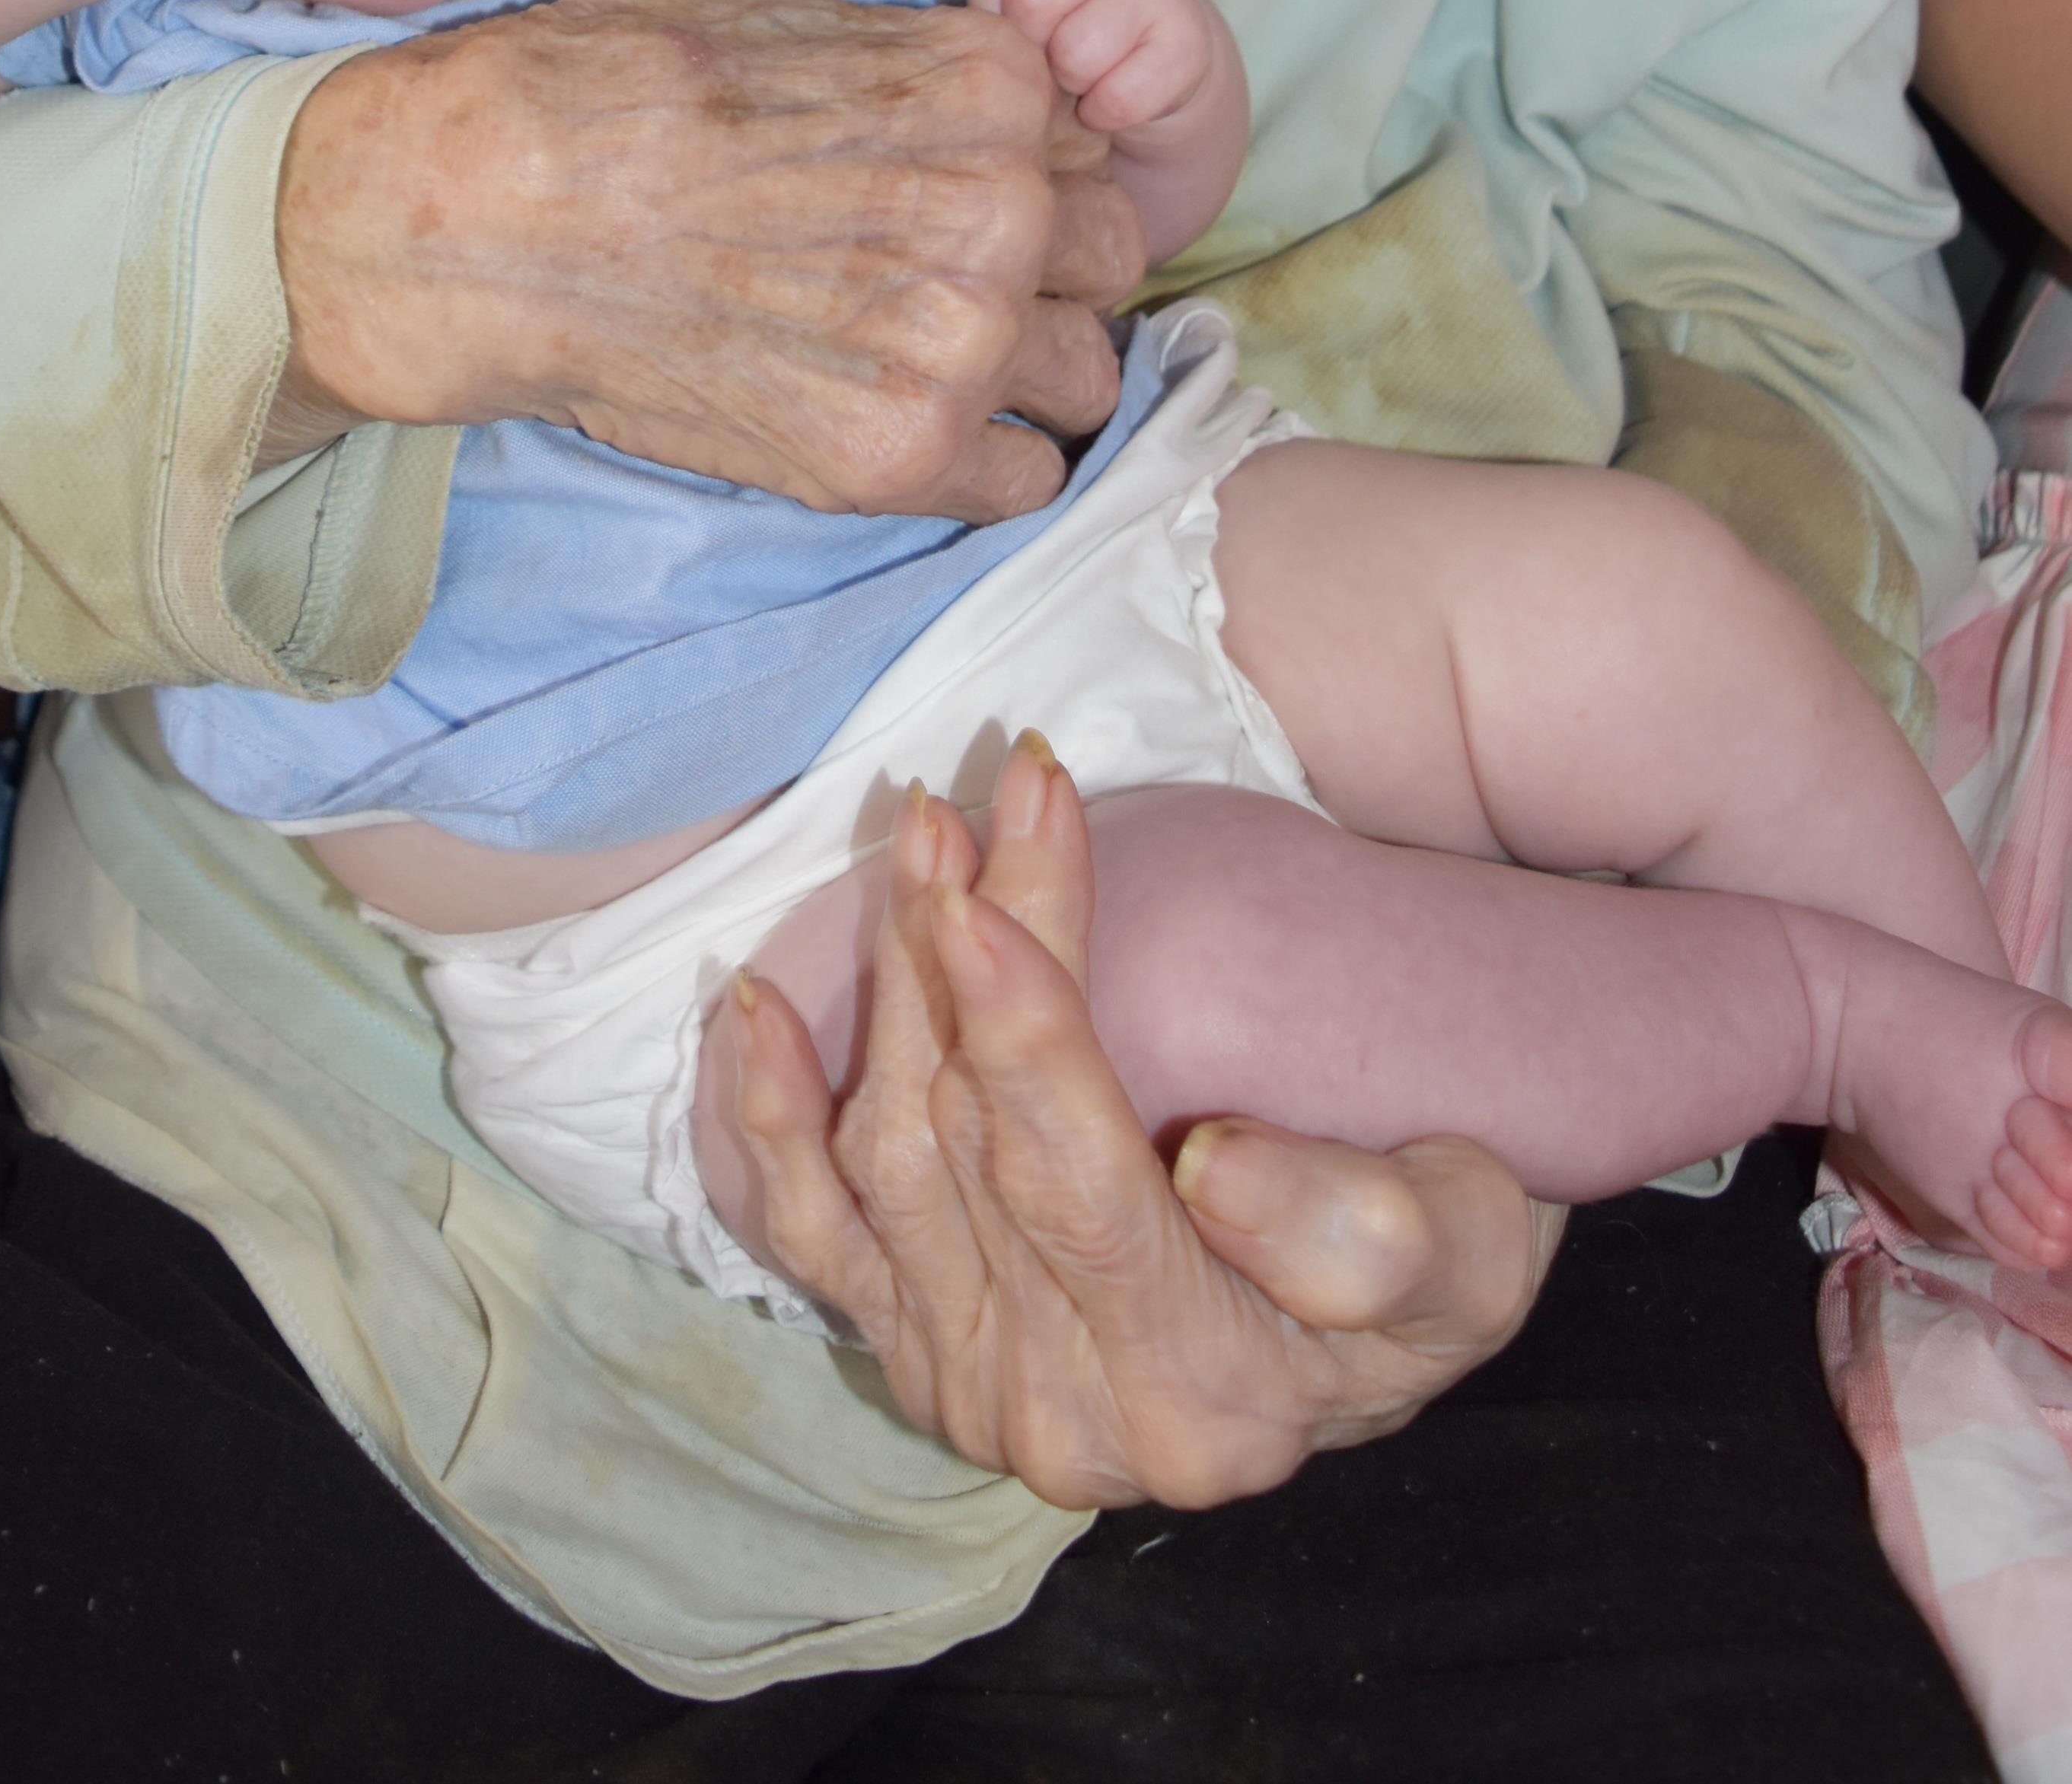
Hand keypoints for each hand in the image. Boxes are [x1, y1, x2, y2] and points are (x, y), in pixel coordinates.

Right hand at [273, 0, 1147, 518]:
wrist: (492, 217)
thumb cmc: (612, 89)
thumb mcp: (780, 14)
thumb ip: (899, 58)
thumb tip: (945, 81)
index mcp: (990, 85)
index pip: (1086, 146)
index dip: (1027, 175)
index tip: (957, 202)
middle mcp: (1004, 208)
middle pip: (1105, 260)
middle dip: (1043, 273)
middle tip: (943, 286)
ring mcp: (960, 338)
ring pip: (1082, 374)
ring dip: (1020, 372)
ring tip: (921, 362)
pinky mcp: (901, 453)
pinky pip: (1025, 479)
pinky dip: (978, 462)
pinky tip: (898, 424)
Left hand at [732, 739, 1553, 1509]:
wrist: (1376, 1336)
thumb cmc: (1434, 1258)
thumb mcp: (1467, 1249)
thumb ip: (1369, 1235)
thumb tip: (1215, 1172)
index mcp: (1203, 1401)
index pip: (1079, 1184)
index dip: (1023, 1031)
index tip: (989, 889)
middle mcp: (1067, 1423)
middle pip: (971, 1150)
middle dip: (961, 955)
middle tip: (973, 799)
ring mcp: (975, 1396)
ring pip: (888, 1162)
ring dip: (893, 985)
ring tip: (925, 835)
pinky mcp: (916, 1358)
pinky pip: (813, 1235)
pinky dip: (771, 1118)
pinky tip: (755, 1003)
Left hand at [971, 0, 1248, 262]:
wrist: (1165, 74)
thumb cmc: (1069, 31)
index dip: (994, 11)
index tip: (1017, 24)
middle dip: (1033, 45)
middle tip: (1052, 54)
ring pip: (1076, 53)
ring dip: (1071, 84)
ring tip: (1085, 76)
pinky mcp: (1189, 44)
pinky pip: (1118, 97)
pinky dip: (1107, 114)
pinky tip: (1115, 101)